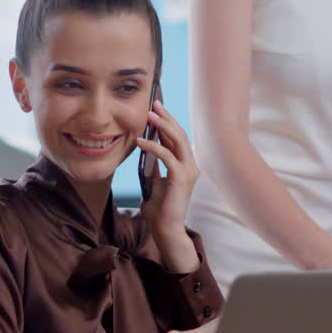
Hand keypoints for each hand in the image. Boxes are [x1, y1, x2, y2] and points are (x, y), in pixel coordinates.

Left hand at [137, 100, 198, 238]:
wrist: (165, 228)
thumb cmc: (159, 209)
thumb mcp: (154, 182)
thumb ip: (154, 167)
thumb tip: (146, 150)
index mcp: (186, 166)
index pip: (178, 139)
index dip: (168, 123)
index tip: (157, 109)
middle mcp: (191, 166)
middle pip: (180, 135)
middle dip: (167, 117)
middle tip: (154, 104)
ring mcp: (188, 171)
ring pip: (178, 141)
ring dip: (163, 126)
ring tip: (149, 115)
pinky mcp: (180, 178)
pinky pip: (167, 155)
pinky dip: (153, 146)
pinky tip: (140, 141)